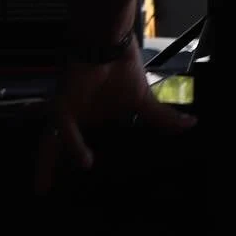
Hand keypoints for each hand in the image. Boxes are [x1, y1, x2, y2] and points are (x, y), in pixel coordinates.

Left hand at [34, 43, 193, 193]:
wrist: (111, 43)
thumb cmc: (123, 69)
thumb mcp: (143, 100)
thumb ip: (163, 117)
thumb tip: (192, 123)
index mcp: (91, 118)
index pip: (78, 145)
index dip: (75, 162)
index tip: (78, 184)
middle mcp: (75, 119)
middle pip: (56, 148)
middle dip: (49, 168)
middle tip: (44, 192)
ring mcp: (68, 114)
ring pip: (50, 143)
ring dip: (46, 165)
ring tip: (45, 188)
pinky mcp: (64, 106)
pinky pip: (65, 130)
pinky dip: (75, 145)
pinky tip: (86, 163)